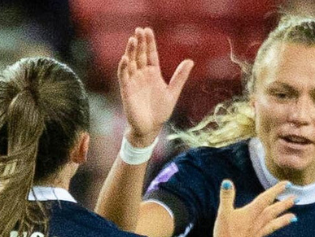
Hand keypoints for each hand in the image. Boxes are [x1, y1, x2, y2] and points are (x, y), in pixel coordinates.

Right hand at [118, 27, 193, 147]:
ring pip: (130, 62)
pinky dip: (123, 67)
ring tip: (132, 39)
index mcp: (153, 73)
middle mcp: (142, 75)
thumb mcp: (173, 92)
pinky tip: (125, 58)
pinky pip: (123, 76)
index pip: (150, 54)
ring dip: (130, 51)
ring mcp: (133, 81)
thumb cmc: (161, 111)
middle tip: (139, 29)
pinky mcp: (126, 90)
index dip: (149, 43)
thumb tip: (190, 61)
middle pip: (140, 55)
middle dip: (139, 43)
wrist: (150, 128)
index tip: (147, 30)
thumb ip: (180, 77)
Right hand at [214, 180, 294, 236]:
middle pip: (272, 212)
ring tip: (294, 218)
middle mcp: (256, 223)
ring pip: (272, 226)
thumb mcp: (223, 212)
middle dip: (284, 204)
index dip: (276, 190)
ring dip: (282, 221)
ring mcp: (255, 235)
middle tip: (296, 198)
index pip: (265, 199)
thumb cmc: (225, 233)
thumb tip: (227, 182)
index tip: (287, 184)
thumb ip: (226, 196)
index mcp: (250, 213)